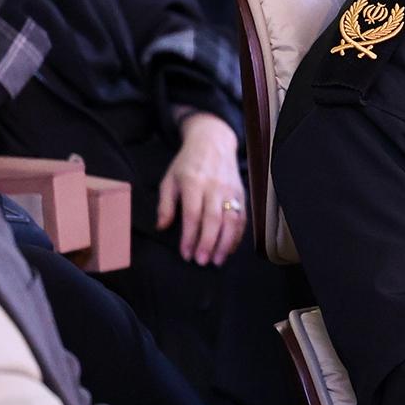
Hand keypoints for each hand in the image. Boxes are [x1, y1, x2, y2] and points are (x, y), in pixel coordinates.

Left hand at [157, 112, 244, 265]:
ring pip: (232, 221)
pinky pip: (242, 218)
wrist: (213, 142)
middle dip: (207, 244)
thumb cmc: (187, 164)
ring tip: (216, 260)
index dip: (189, 237)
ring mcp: (230, 191)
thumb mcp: (169, 179)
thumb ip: (165, 204)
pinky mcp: (241, 194)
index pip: (192, 214)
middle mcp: (214, 187)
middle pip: (213, 220)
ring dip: (225, 243)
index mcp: (193, 182)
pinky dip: (237, 236)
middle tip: (201, 262)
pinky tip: (228, 249)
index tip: (185, 254)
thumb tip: (162, 227)